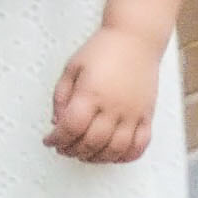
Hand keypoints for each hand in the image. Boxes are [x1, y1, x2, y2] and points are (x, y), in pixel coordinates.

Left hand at [47, 26, 163, 162]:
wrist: (135, 40)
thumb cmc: (101, 50)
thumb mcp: (71, 68)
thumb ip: (61, 96)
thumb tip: (57, 122)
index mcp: (90, 94)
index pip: (71, 127)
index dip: (57, 139)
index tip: (50, 141)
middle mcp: (113, 107)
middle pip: (92, 142)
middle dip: (73, 150)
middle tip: (64, 149)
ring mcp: (133, 114)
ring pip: (116, 149)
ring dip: (97, 158)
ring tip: (84, 155)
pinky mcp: (147, 116)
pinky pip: (140, 145)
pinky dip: (126, 156)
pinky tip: (113, 156)